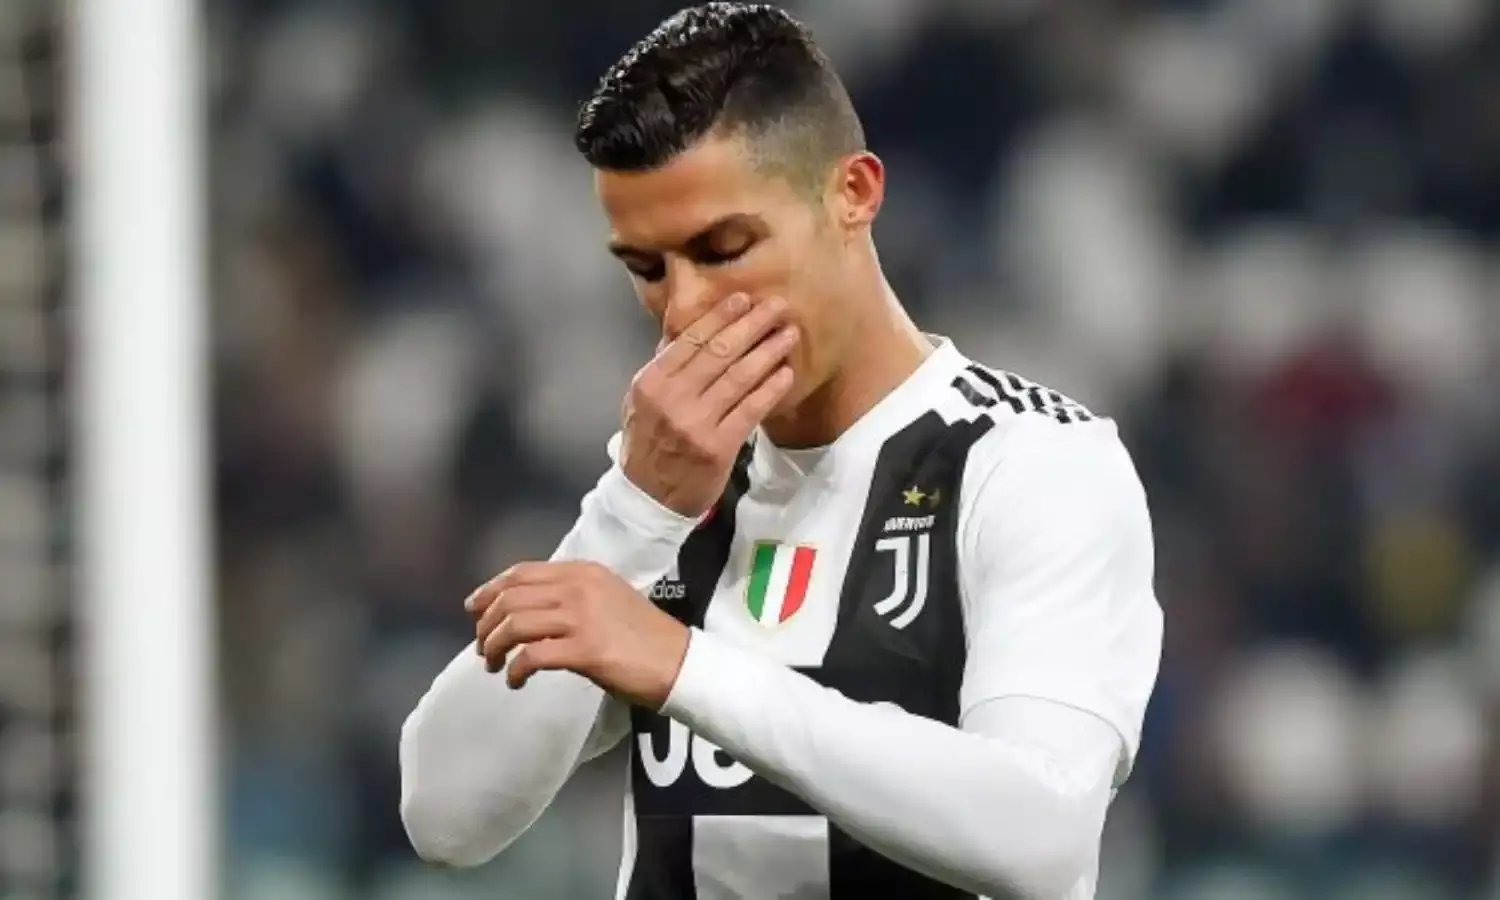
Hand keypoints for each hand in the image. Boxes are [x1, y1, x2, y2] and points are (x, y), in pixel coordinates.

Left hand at [464, 560, 690, 708]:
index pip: (521, 573)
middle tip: (483, 648)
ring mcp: (582, 617)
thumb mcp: (606, 597)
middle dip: (487, 624)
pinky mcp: (585, 650)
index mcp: (583, 571)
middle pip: (511, 598)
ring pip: (515, 625)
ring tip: (494, 665)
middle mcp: (579, 588)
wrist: (677, 661)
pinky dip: (515, 670)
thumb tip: (525, 609)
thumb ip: (571, 595)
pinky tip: (516, 681)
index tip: (474, 610)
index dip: (490, 590)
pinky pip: (531, 656)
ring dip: (494, 647)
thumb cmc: (642, 635)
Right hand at [622, 293, 798, 515]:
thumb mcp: (641, 400)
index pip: (690, 339)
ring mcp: (695, 423)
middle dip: (752, 325)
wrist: (648, 497)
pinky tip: (785, 373)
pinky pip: (750, 410)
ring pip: (738, 378)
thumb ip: (665, 365)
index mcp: (650, 381)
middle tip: (778, 306)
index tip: (744, 299)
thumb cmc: (648, 443)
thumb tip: (689, 326)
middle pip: (719, 352)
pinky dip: (770, 389)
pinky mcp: (718, 447)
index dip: (720, 316)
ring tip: (789, 334)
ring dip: (768, 351)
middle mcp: (671, 398)